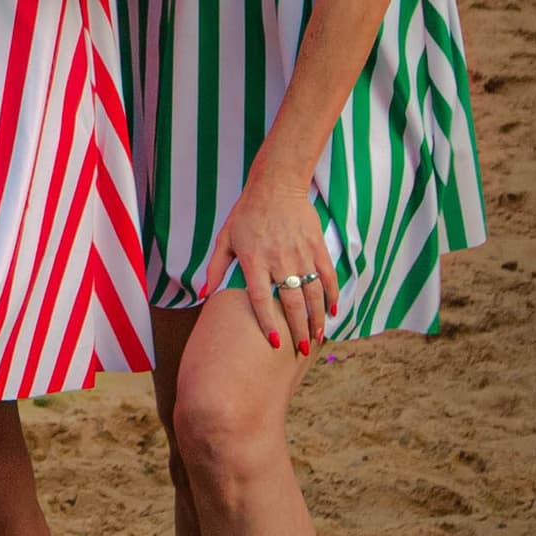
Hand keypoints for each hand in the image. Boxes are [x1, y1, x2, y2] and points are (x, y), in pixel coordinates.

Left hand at [217, 171, 340, 356]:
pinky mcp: (317, 246)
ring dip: (317, 318)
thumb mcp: (225, 238)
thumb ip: (216, 268)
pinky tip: (332, 310)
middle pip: (292, 303)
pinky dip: (332, 295)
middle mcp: (278, 260)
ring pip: (313, 294)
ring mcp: (300, 254)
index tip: (275, 343)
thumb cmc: (247, 213)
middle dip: (298, 330)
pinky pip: (328, 276)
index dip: (268, 324)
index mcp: (254, 261)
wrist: (276, 185)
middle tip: (302, 350)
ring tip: (317, 336)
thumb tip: (204, 294)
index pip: (262, 300)